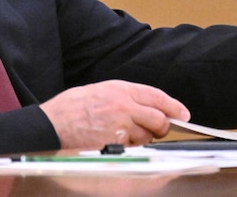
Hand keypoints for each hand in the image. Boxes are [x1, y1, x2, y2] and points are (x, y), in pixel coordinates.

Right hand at [39, 80, 189, 147]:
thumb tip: (146, 106)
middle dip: (162, 126)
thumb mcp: (100, 90)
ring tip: (123, 133)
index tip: (183, 113)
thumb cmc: (71, 107)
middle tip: (158, 129)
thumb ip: (125, 96)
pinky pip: (133, 148)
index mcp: (121, 89)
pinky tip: (114, 141)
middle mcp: (124, 106)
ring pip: (147, 136)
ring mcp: (121, 126)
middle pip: (159, 118)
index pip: (157, 96)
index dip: (174, 106)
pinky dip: (130, 147)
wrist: (52, 124)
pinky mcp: (116, 144)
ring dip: (143, 137)